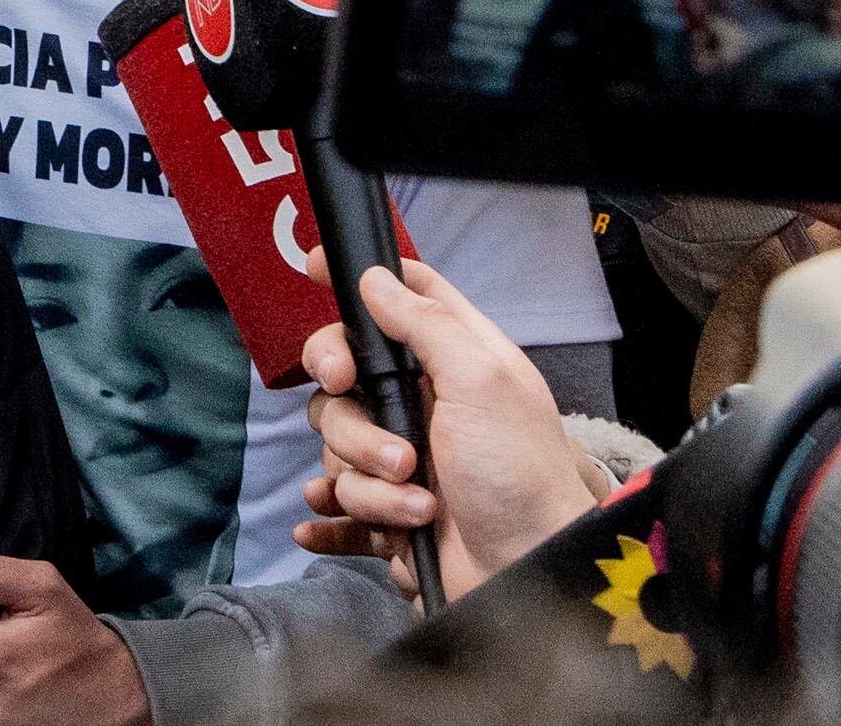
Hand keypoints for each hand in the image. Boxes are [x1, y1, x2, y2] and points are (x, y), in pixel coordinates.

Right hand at [293, 260, 595, 598]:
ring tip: (418, 505)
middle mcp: (422, 404)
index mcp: (451, 361)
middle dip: (351, 416)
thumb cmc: (521, 473)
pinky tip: (318, 525)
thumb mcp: (483, 381)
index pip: (401, 298)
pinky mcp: (390, 511)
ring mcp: (402, 459)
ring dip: (369, 483)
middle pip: (343, 381)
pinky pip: (337, 505)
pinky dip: (329, 519)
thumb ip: (426, 322)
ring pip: (339, 449)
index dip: (359, 281)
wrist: (529, 571)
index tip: (311, 269)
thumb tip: (375, 277)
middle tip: (383, 439)